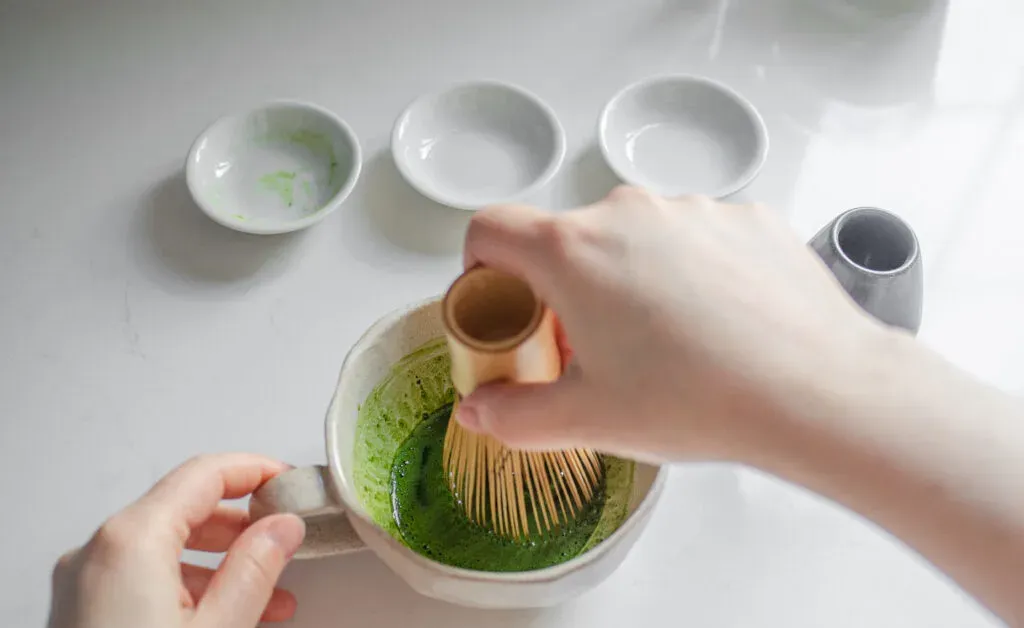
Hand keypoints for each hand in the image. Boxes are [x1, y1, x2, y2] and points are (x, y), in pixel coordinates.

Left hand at [48, 454, 305, 627]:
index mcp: (131, 541)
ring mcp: (82, 582)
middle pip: (182, 507)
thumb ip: (256, 569)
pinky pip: (142, 576)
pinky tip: (227, 614)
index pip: (203, 475)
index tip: (291, 481)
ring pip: (164, 545)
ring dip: (221, 559)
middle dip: (242, 522)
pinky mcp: (80, 612)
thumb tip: (282, 527)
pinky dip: (188, 583)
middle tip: (288, 538)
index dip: (255, 471)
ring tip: (271, 593)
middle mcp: (97, 552)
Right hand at [454, 187, 887, 461]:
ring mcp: (692, 209)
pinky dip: (691, 270)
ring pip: (634, 235)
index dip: (481, 266)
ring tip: (666, 341)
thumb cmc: (699, 400)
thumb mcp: (588, 419)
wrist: (814, 391)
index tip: (504, 303)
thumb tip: (479, 412)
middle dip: (565, 286)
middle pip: (567, 237)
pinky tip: (717, 321)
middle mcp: (628, 212)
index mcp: (573, 251)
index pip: (491, 228)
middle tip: (592, 346)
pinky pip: (695, 236)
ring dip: (631, 275)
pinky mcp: (746, 217)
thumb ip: (514, 415)